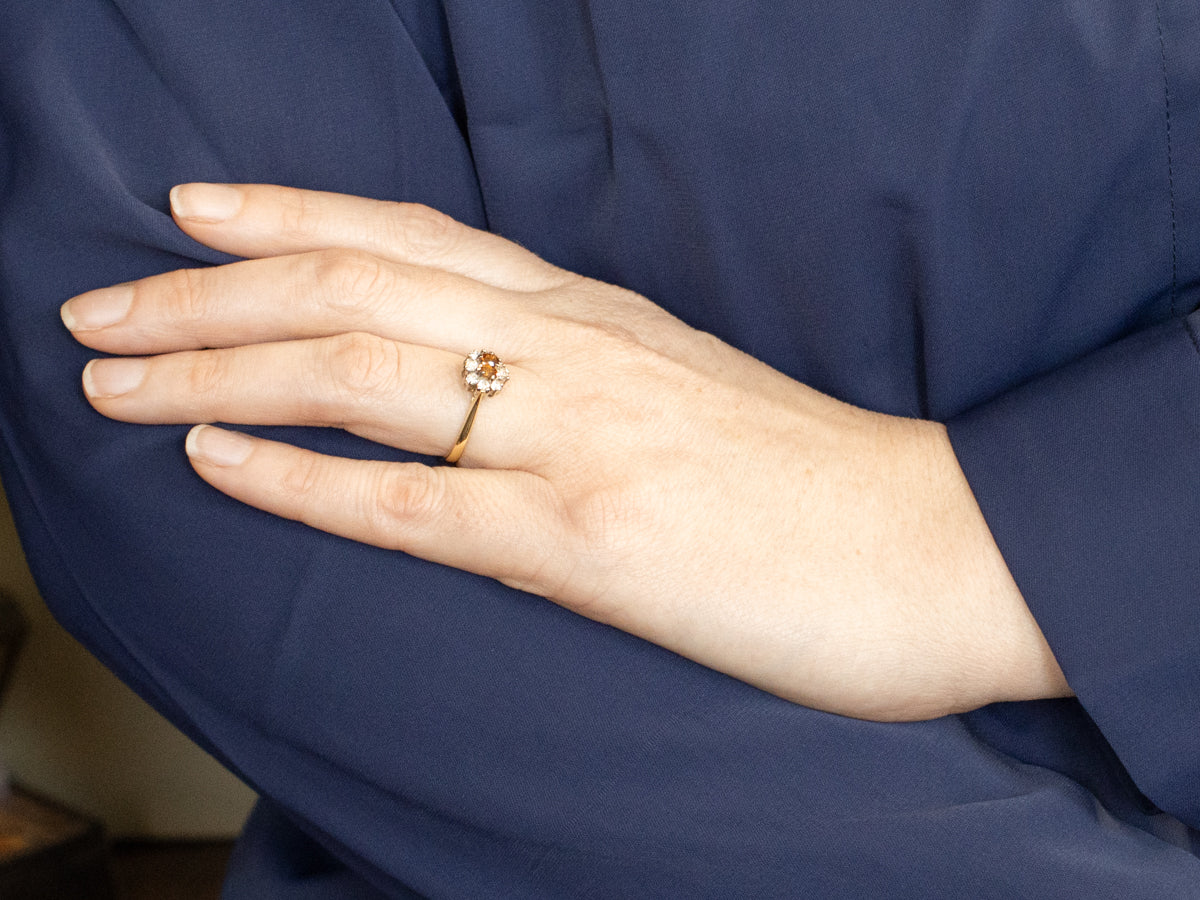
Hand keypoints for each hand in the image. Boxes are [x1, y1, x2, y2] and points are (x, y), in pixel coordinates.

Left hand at [61, 183, 1068, 719]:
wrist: (934, 546)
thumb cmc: (812, 481)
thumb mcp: (683, 394)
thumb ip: (579, 379)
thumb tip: (483, 397)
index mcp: (596, 315)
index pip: (414, 234)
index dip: (293, 213)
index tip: (197, 212)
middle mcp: (571, 351)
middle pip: (355, 289)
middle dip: (208, 293)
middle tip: (102, 309)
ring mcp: (575, 438)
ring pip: (360, 376)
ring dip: (217, 373)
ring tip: (114, 382)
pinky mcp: (587, 539)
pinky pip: (412, 503)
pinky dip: (301, 479)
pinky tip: (217, 462)